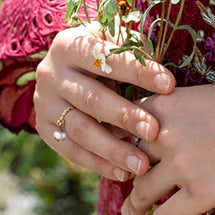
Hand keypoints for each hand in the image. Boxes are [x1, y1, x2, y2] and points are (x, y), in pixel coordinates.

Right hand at [34, 26, 175, 180]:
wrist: (69, 67)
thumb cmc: (106, 52)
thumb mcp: (117, 40)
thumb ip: (135, 50)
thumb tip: (162, 75)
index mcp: (70, 44)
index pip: (106, 58)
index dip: (139, 71)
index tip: (169, 85)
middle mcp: (50, 73)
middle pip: (91, 99)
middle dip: (125, 116)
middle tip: (154, 131)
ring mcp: (44, 103)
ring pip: (80, 130)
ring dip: (113, 149)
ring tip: (141, 164)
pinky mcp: (44, 128)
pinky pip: (71, 150)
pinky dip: (98, 163)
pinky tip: (122, 173)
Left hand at [120, 66, 214, 214]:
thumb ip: (190, 110)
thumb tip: (185, 124)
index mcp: (171, 102)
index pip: (131, 122)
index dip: (126, 137)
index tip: (122, 147)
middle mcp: (167, 133)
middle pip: (131, 157)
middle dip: (125, 171)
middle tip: (120, 180)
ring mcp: (182, 165)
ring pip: (143, 189)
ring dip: (134, 202)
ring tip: (128, 210)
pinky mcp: (201, 194)